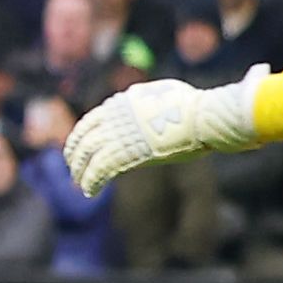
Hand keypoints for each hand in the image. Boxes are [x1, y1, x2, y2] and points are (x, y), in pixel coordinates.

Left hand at [64, 66, 269, 194]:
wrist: (209, 116)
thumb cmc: (201, 105)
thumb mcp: (173, 92)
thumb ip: (160, 96)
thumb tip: (157, 95)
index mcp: (126, 101)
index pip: (93, 118)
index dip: (81, 134)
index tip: (77, 148)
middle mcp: (119, 115)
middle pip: (84, 136)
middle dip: (75, 155)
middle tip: (73, 169)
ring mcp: (124, 133)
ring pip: (89, 155)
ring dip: (80, 172)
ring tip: (81, 185)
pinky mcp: (131, 152)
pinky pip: (101, 169)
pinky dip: (91, 181)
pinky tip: (89, 191)